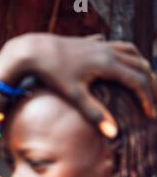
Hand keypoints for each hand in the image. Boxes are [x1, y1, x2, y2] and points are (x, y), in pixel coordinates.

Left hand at [0, 33, 156, 138]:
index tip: (151, 115)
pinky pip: (115, 45)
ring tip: (145, 80)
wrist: (32, 50)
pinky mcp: (88, 42)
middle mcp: (107, 51)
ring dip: (140, 66)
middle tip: (155, 101)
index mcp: (108, 64)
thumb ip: (94, 113)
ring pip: (130, 51)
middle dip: (151, 83)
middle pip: (140, 65)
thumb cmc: (52, 73)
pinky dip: (124, 54)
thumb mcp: (73, 95)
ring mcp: (98, 44)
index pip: (138, 81)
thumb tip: (114, 134)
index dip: (148, 99)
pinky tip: (120, 61)